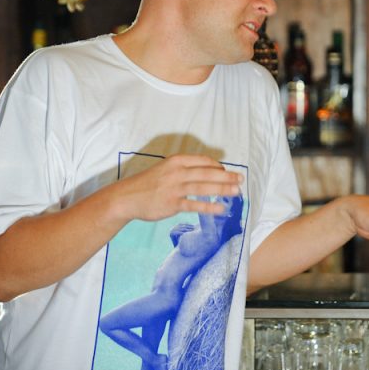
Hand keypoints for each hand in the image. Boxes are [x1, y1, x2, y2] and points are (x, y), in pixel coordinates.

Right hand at [113, 155, 241, 222]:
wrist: (126, 197)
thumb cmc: (148, 183)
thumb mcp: (166, 169)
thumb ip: (184, 169)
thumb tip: (207, 173)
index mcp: (176, 161)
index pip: (203, 161)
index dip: (217, 166)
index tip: (227, 172)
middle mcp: (177, 172)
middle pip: (207, 173)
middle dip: (226, 177)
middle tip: (241, 179)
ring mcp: (175, 188)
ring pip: (203, 187)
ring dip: (223, 189)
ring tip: (237, 192)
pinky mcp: (172, 203)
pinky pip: (194, 205)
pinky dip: (209, 207)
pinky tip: (222, 209)